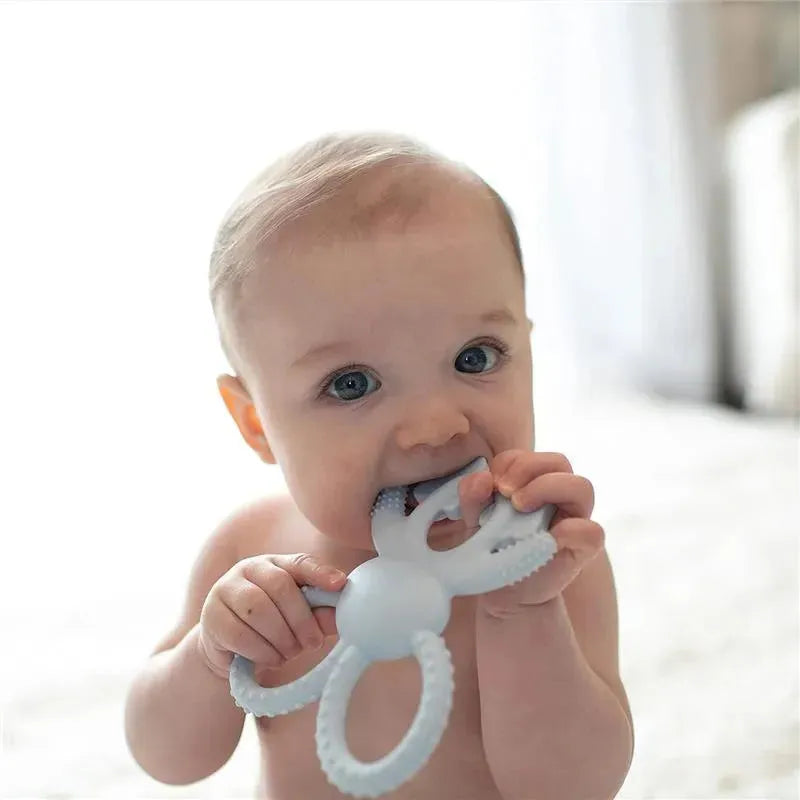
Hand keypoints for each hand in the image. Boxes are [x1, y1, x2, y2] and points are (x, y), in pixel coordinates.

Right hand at [198, 554, 345, 677]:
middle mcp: (248, 569)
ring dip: (281, 638)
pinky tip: (272, 658)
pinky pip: (239, 633)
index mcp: (274, 563)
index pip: (300, 563)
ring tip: (290, 653)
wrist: (226, 647)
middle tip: (313, 643)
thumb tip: (342, 616)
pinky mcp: (211, 616)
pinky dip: (262, 650)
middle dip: (301, 619)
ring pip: (258, 609)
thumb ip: (318, 614)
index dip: (320, 573)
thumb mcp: (296, 618)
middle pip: (280, 586)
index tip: (339, 584)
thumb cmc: (269, 628)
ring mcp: (225, 590)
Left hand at [457, 450, 603, 612]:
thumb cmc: (493, 546)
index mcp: (535, 483)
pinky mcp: (582, 548)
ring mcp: (574, 519)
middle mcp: (559, 496)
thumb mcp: (475, 519)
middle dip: (528, 468)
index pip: (530, 456)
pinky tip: (545, 537)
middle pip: (558, 461)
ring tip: (519, 506)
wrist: (503, 590)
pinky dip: (572, 530)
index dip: (510, 462)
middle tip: (505, 491)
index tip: (493, 482)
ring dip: (548, 488)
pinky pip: (592, 532)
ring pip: (581, 486)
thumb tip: (483, 477)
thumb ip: (472, 495)